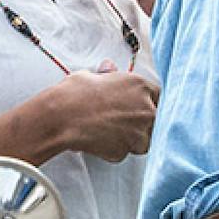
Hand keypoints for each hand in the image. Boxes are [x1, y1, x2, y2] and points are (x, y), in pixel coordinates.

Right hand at [31, 67, 159, 160]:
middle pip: (153, 118)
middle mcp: (146, 109)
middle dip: (138, 121)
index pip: (156, 95)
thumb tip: (109, 67)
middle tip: (117, 121)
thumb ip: (108, 74)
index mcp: (141, 86)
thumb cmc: (74, 94)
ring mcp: (139, 132)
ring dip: (130, 138)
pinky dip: (114, 150)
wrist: (62, 117)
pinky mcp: (126, 150)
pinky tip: (99, 141)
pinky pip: (125, 152)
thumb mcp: (91, 76)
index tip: (134, 105)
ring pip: (143, 139)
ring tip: (107, 132)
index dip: (144, 100)